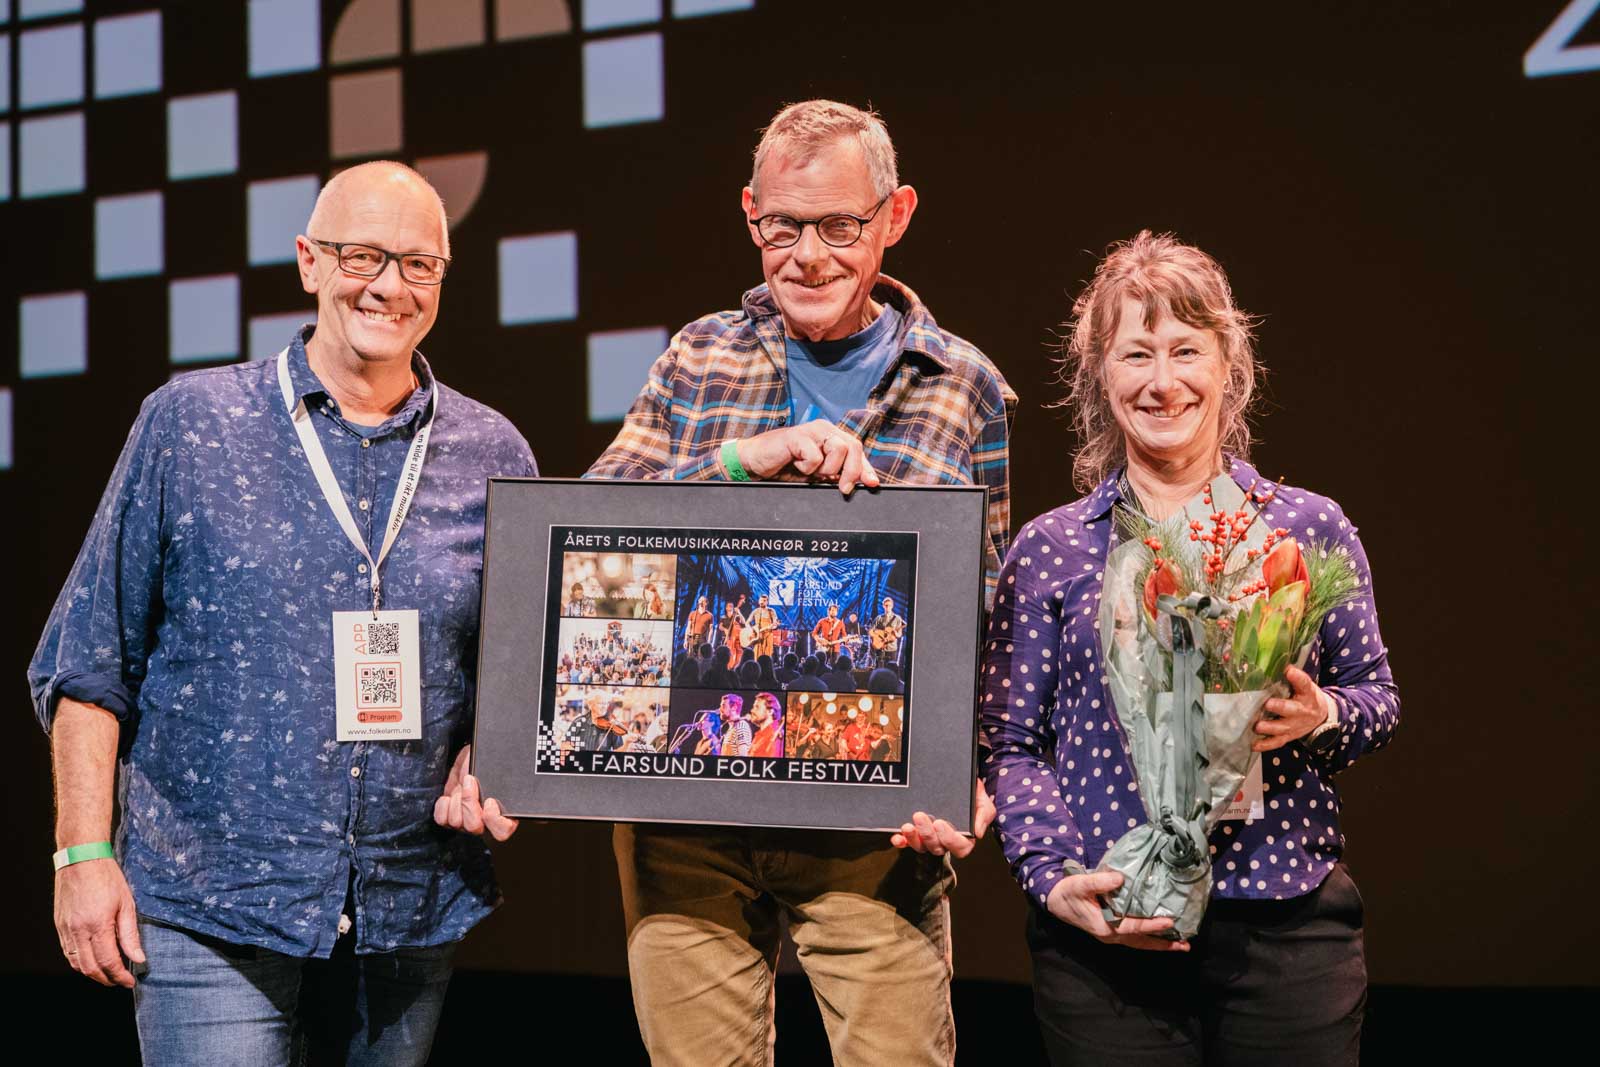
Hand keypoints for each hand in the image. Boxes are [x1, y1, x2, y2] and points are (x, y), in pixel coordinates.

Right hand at [55, 857, 144, 986]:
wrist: (81, 859)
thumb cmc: (107, 878)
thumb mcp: (127, 904)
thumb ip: (130, 934)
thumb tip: (138, 958)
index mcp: (98, 925)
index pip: (109, 962)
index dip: (120, 976)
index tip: (130, 981)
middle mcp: (78, 931)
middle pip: (90, 968)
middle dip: (106, 979)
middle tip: (120, 981)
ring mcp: (66, 929)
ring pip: (76, 963)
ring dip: (92, 974)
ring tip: (108, 975)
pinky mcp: (59, 925)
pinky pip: (67, 952)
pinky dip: (79, 962)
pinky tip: (91, 961)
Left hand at [433, 745, 518, 840]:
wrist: (471, 759)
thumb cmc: (489, 763)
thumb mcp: (499, 769)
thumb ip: (503, 780)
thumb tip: (500, 783)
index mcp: (505, 814)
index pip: (502, 831)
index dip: (493, 819)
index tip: (489, 800)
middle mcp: (485, 823)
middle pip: (473, 827)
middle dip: (468, 802)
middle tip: (470, 782)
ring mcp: (465, 822)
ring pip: (456, 822)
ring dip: (456, 800)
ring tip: (462, 786)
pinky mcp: (449, 817)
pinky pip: (442, 820)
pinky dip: (443, 806)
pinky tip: (450, 796)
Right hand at [734, 421, 880, 494]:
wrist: (755, 463)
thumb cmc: (786, 467)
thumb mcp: (817, 474)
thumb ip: (838, 474)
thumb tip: (865, 482)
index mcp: (831, 436)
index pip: (856, 449)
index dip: (866, 467)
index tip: (873, 484)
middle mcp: (824, 429)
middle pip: (853, 446)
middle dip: (852, 471)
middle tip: (843, 488)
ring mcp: (811, 430)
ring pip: (838, 449)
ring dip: (827, 469)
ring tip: (811, 471)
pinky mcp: (797, 436)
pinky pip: (815, 456)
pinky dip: (808, 468)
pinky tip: (795, 464)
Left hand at [890, 779, 995, 857]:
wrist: (957, 784)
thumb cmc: (972, 796)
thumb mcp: (983, 803)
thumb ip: (984, 815)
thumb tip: (977, 832)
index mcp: (963, 838)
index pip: (959, 847)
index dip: (949, 839)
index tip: (940, 823)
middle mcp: (945, 841)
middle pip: (937, 847)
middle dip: (927, 834)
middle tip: (919, 816)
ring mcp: (929, 839)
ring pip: (921, 846)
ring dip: (912, 838)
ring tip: (907, 826)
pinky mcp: (916, 834)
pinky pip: (907, 842)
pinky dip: (901, 841)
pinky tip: (896, 836)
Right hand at [1045, 870, 1189, 951]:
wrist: (1055, 901)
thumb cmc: (1068, 892)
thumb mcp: (1081, 884)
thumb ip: (1100, 881)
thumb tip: (1121, 879)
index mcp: (1104, 926)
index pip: (1133, 928)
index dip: (1152, 925)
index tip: (1169, 922)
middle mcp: (1110, 935)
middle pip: (1141, 942)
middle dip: (1163, 945)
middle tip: (1185, 946)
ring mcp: (1110, 936)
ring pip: (1139, 943)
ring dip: (1159, 945)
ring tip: (1180, 945)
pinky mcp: (1110, 932)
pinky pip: (1134, 939)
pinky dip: (1148, 939)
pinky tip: (1160, 937)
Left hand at [1254, 666, 1334, 751]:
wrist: (1321, 716)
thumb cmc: (1306, 696)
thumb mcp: (1304, 685)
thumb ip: (1292, 676)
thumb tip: (1272, 662)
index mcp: (1307, 693)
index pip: (1304, 683)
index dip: (1297, 677)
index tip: (1289, 671)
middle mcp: (1302, 710)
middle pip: (1292, 709)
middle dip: (1280, 707)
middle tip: (1267, 704)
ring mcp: (1295, 725)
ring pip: (1282, 727)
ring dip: (1269, 727)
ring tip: (1257, 726)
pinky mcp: (1289, 736)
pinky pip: (1278, 742)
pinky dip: (1266, 744)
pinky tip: (1254, 745)